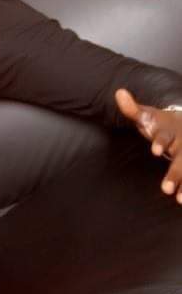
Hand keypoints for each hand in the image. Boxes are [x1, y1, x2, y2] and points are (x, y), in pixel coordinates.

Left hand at [114, 87, 181, 203]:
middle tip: (165, 189)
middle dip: (175, 173)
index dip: (160, 143)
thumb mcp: (148, 116)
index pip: (165, 137)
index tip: (154, 151)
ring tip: (180, 200)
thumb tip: (118, 92)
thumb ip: (132, 109)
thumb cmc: (161, 123)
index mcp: (171, 131)